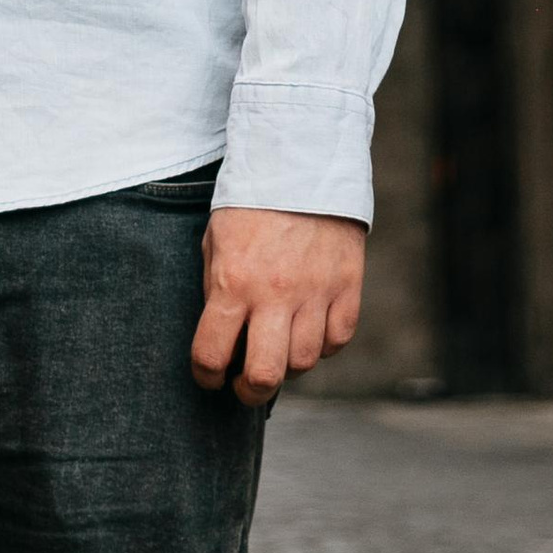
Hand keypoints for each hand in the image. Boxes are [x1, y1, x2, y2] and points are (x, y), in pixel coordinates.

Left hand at [189, 208, 363, 405]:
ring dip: (288, 365)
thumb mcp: (216, 238)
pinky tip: (310, 327)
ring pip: (304, 362)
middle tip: (245, 385)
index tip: (209, 376)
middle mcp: (275, 293)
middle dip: (249, 392)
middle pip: (264, 375)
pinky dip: (323, 343)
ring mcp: (315, 292)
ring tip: (278, 348)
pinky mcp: (347, 287)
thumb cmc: (252, 200)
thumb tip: (222, 338)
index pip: (212, 353)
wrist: (302, 160)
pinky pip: (337, 340)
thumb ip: (216, 289)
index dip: (206, 375)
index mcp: (234, 280)